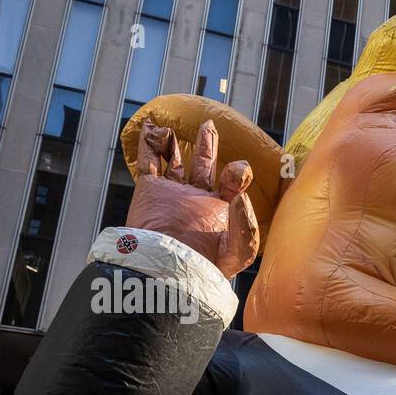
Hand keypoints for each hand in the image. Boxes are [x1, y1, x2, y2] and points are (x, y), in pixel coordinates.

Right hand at [127, 119, 259, 277]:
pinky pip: (148, 162)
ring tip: (175, 125)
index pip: (233, 183)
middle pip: (205, 165)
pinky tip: (152, 126)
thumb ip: (246, 225)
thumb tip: (243, 197)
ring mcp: (173, 193)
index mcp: (221, 210)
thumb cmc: (206, 267)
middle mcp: (197, 199)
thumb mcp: (238, 251)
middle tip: (210, 124)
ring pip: (175, 161)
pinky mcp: (150, 191)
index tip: (239, 170)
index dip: (238, 172)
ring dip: (176, 143)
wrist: (167, 270)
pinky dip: (149, 144)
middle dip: (208, 144)